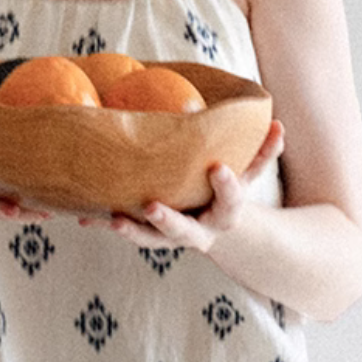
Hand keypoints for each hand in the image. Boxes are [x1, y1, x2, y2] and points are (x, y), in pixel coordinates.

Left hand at [82, 120, 283, 251]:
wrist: (219, 231)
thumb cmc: (230, 190)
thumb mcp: (251, 173)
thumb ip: (264, 151)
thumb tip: (279, 122)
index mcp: (226, 212)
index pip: (231, 199)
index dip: (227, 186)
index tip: (218, 169)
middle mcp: (198, 231)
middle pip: (183, 231)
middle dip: (168, 221)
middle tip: (152, 207)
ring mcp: (171, 238)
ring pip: (150, 239)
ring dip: (132, 230)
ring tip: (113, 219)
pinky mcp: (148, 235)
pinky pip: (125, 230)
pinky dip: (103, 222)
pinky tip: (82, 215)